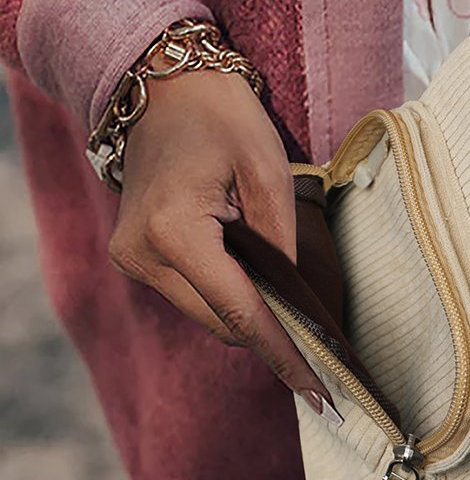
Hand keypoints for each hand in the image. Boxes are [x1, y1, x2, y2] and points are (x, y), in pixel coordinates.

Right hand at [108, 69, 331, 410]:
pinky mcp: (135, 257)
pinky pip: (193, 294)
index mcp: (174, 232)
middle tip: (326, 344)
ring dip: (249, 310)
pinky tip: (258, 278)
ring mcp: (133, 259)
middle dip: (273, 332)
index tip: (320, 394)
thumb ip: (286, 243)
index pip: (241, 313)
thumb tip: (305, 307)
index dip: (285, 354)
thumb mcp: (269, 171)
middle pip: (222, 323)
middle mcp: (143, 255)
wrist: (160, 85)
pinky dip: (228, 293)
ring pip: (208, 313)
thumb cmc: (219, 114)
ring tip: (291, 295)